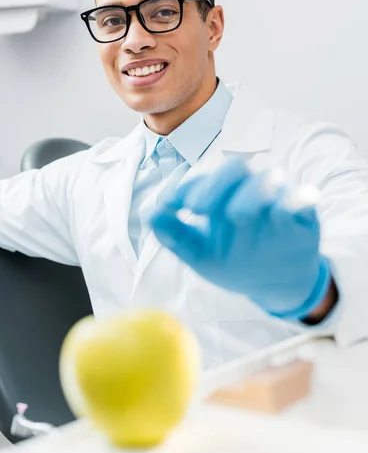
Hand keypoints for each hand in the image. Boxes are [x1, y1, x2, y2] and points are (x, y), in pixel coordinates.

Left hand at [150, 157, 331, 318]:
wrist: (274, 283)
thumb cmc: (233, 260)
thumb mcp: (200, 253)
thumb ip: (175, 235)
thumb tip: (149, 214)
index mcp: (222, 195)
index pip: (203, 180)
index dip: (186, 188)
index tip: (172, 205)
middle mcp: (249, 189)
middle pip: (234, 170)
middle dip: (214, 185)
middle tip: (196, 207)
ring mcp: (276, 198)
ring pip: (267, 181)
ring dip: (251, 192)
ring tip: (237, 215)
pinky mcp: (303, 213)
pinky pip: (302, 199)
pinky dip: (296, 198)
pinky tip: (286, 207)